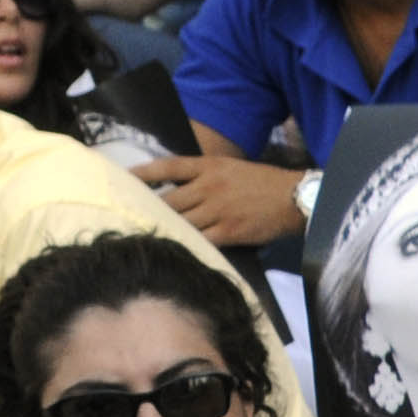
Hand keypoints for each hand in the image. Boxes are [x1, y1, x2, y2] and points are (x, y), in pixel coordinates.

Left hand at [134, 151, 306, 247]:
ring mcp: (218, 210)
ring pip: (181, 221)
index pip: (168, 167)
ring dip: (163, 229)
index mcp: (209, 167)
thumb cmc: (262, 183)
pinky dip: (186, 244)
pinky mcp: (229, 232)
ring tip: (144, 236)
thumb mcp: (230, 168)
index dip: (143, 173)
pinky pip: (200, 240)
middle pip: (168, 199)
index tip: (123, 178)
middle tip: (126, 216)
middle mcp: (209, 186)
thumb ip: (203, 176)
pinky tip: (175, 249)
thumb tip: (176, 188)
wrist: (293, 198)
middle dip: (147, 209)